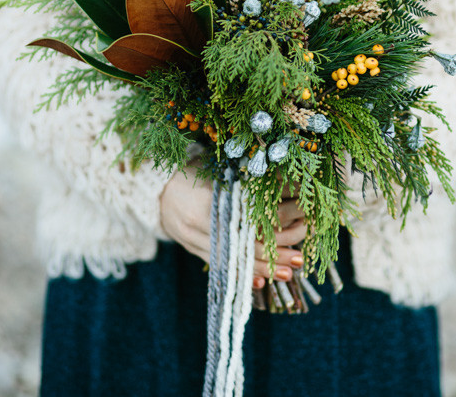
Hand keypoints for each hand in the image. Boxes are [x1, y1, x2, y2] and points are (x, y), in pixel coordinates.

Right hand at [159, 164, 306, 289]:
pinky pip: (218, 265)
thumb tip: (284, 187)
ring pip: (232, 260)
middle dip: (273, 254)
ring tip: (287, 274)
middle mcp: (199, 223)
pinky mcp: (191, 248)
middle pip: (242, 244)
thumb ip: (244, 183)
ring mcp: (193, 239)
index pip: (249, 217)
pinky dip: (239, 274)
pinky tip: (258, 282)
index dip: (274, 224)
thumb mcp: (217, 172)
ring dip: (261, 268)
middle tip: (299, 260)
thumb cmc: (193, 172)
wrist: (156, 188)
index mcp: (208, 199)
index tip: (299, 228)